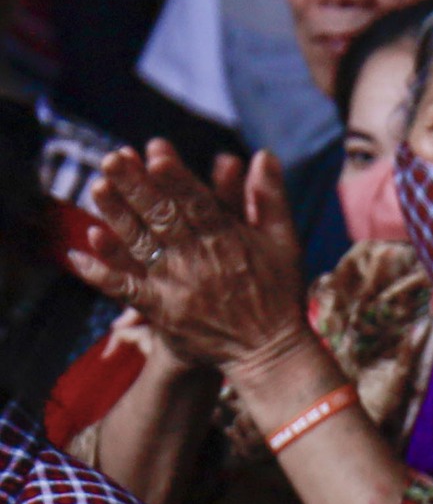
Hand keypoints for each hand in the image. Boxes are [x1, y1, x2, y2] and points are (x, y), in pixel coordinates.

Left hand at [66, 143, 312, 386]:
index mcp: (229, 240)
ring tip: (96, 188)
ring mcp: (178, 286)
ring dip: (116, 217)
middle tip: (112, 159)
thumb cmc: (278, 292)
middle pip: (162, 217)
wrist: (270, 351)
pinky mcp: (163, 311)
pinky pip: (126, 289)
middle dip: (137, 187)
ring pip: (141, 245)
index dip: (176, 177)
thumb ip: (271, 198)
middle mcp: (200, 260)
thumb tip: (263, 154)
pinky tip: (77, 254)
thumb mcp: (284, 242)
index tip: (156, 152)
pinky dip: (102, 273)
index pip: (198, 202)